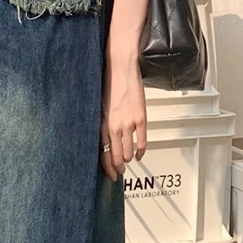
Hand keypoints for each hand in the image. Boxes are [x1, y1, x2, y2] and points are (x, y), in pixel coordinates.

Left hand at [100, 42, 146, 181]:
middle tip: (120, 172)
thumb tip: (106, 140)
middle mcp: (113, 127)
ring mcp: (127, 124)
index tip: (111, 174)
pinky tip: (139, 155)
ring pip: (128, 152)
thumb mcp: (100, 107)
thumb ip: (103, 124)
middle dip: (118, 167)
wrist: (121, 68)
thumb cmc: (109, 84)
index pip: (103, 153)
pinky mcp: (140, 119)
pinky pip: (142, 142)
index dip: (107, 167)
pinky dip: (140, 151)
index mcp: (101, 124)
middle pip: (116, 156)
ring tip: (129, 161)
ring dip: (128, 159)